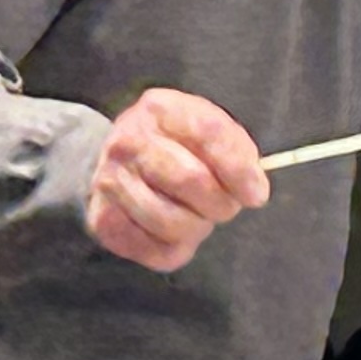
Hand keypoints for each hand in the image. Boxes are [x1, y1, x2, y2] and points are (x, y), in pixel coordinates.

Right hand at [85, 89, 268, 271]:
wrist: (120, 160)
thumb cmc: (176, 145)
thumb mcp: (207, 128)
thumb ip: (235, 151)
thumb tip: (253, 190)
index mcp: (160, 109)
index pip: (209, 134)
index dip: (239, 169)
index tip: (256, 194)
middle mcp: (129, 141)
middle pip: (191, 181)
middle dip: (221, 203)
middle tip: (226, 206)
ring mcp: (110, 181)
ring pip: (172, 222)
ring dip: (198, 228)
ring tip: (197, 216)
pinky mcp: (104, 220)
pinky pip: (156, 251)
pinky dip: (178, 249)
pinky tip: (175, 232)